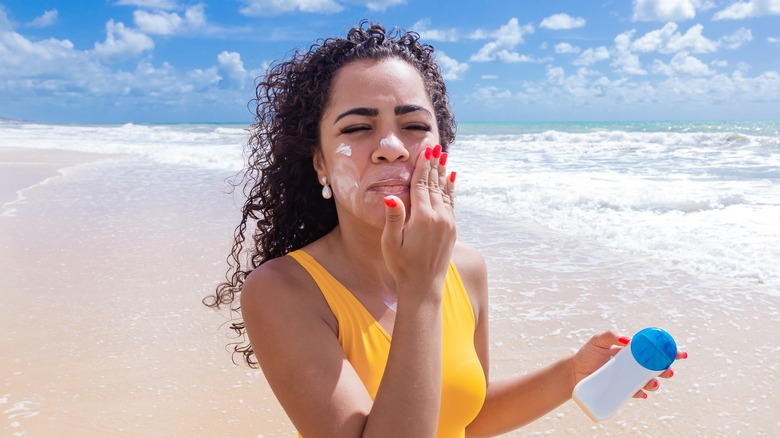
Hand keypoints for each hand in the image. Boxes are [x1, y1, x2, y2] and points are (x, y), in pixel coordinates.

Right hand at [381, 145, 455, 292]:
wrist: (423, 287)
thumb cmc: (402, 265)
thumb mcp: (391, 242)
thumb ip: (393, 217)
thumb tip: (390, 195)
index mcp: (422, 217)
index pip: (422, 184)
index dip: (423, 166)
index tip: (426, 150)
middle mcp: (439, 217)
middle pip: (435, 184)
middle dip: (434, 164)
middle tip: (435, 146)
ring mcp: (448, 223)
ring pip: (445, 191)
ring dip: (443, 173)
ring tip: (443, 157)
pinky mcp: (452, 229)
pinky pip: (452, 202)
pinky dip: (450, 188)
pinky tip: (451, 179)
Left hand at [572, 330, 687, 398]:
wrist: (574, 372)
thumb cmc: (588, 354)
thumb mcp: (598, 340)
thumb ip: (610, 335)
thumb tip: (627, 340)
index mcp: (632, 352)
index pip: (653, 350)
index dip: (668, 352)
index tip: (680, 353)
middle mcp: (633, 365)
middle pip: (655, 368)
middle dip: (666, 370)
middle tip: (668, 371)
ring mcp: (628, 378)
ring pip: (648, 382)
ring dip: (654, 384)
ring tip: (653, 383)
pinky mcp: (622, 390)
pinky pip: (635, 394)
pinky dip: (640, 394)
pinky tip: (641, 394)